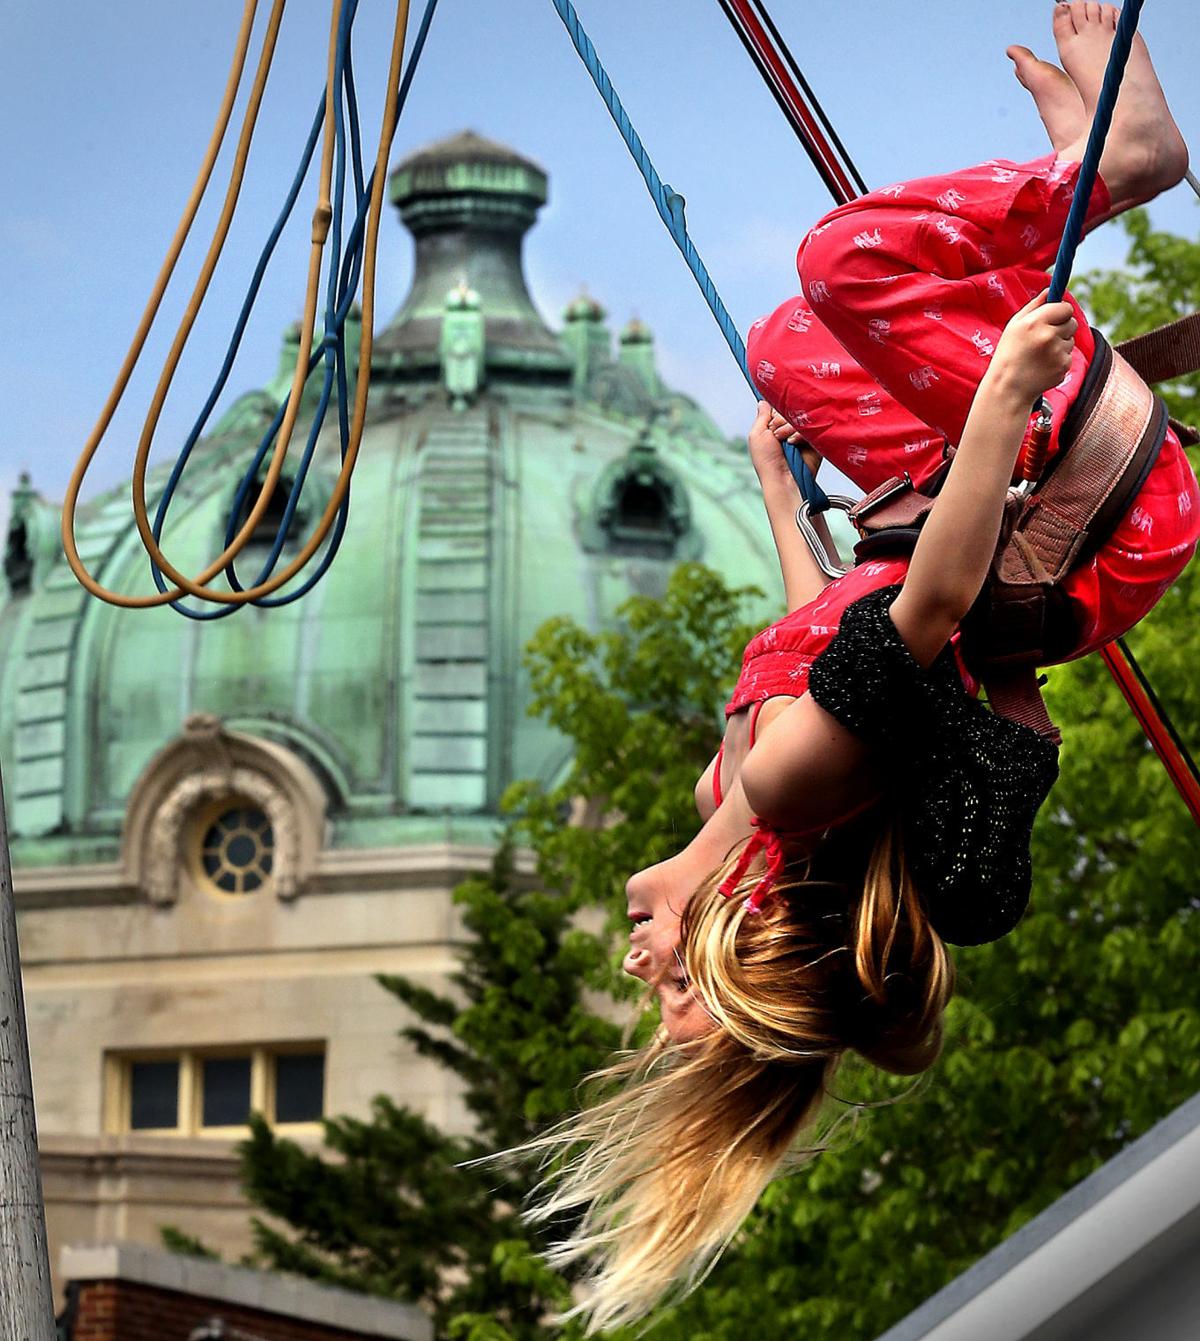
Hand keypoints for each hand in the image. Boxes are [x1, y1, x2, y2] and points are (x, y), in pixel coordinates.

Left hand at [747, 401, 818, 487]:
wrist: (783, 479)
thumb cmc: (766, 461)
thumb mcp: (756, 435)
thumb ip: (761, 416)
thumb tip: (763, 400)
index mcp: (774, 428)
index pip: (778, 408)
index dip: (774, 414)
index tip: (771, 425)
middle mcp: (788, 430)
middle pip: (789, 411)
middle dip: (781, 422)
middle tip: (776, 436)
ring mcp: (801, 435)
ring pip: (799, 418)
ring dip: (789, 429)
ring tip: (786, 443)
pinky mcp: (814, 441)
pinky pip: (811, 427)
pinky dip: (800, 434)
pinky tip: (794, 444)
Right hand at [990, 289, 1077, 403]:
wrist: (1008, 388)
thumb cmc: (1008, 353)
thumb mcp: (1014, 326)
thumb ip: (1034, 305)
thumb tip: (1051, 290)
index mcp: (1035, 322)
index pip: (1066, 308)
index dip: (1061, 312)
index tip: (1054, 318)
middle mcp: (1048, 336)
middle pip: (1072, 322)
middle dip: (1062, 328)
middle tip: (1044, 339)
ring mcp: (1057, 352)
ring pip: (1071, 340)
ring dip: (1060, 344)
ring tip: (1040, 355)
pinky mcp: (1063, 366)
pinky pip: (1069, 356)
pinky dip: (1059, 360)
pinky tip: (1043, 366)